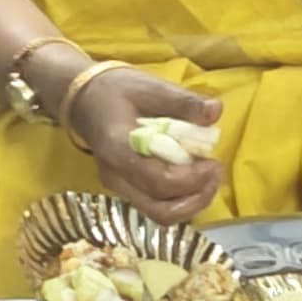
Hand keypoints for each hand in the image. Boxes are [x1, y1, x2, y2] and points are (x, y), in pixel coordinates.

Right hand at [74, 66, 225, 220]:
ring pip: (161, 213)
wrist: (85, 98)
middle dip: (197, 197)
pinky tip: (195, 177)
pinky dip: (182, 199)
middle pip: (161, 209)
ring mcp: (119, 186)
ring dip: (192, 202)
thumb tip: (215, 111)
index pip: (158, 181)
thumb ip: (183, 101)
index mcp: (118, 148)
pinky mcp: (127, 189)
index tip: (213, 161)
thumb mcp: (151, 87)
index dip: (192, 178)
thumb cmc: (118, 90)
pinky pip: (157, 205)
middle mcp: (116, 176)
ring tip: (210, 177)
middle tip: (216, 171)